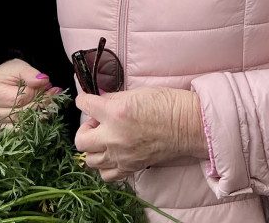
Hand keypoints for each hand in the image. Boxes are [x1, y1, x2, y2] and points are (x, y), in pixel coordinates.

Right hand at [0, 58, 59, 131]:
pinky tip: (41, 113)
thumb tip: (44, 81)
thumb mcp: (17, 67)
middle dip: (40, 103)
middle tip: (54, 93)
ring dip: (39, 114)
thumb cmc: (6, 74)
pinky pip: (19, 132)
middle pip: (20, 114)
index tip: (47, 85)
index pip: (18, 99)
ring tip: (50, 102)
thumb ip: (30, 73)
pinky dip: (32, 124)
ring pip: (21, 125)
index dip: (35, 93)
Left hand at [75, 86, 208, 182]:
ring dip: (94, 147)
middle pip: (81, 140)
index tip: (86, 100)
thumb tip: (99, 102)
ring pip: (90, 160)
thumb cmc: (167, 104)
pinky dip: (105, 166)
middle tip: (96, 123)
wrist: (187, 125)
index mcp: (115, 112)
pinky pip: (106, 175)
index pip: (85, 105)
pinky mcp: (130, 168)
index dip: (83, 100)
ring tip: (105, 138)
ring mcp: (121, 155)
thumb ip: (113, 99)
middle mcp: (114, 136)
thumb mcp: (137, 92)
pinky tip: (112, 154)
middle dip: (85, 129)